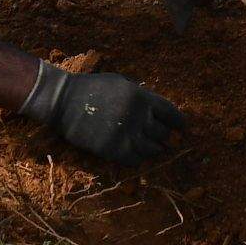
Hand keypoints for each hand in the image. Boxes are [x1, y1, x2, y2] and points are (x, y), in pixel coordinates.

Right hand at [22, 64, 185, 163]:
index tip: (181, 127)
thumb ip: (140, 96)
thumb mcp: (121, 84)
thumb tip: (158, 111)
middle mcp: (137, 116)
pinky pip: (134, 160)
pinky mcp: (112, 149)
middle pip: (162, 133)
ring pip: (152, 150)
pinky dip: (137, 159)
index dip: (178, 122)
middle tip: (162, 139)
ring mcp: (125, 134)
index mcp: (141, 96)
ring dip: (153, 150)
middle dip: (164, 136)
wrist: (64, 100)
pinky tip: (133, 155)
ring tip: (151, 149)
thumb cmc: (92, 88)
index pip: (170, 113)